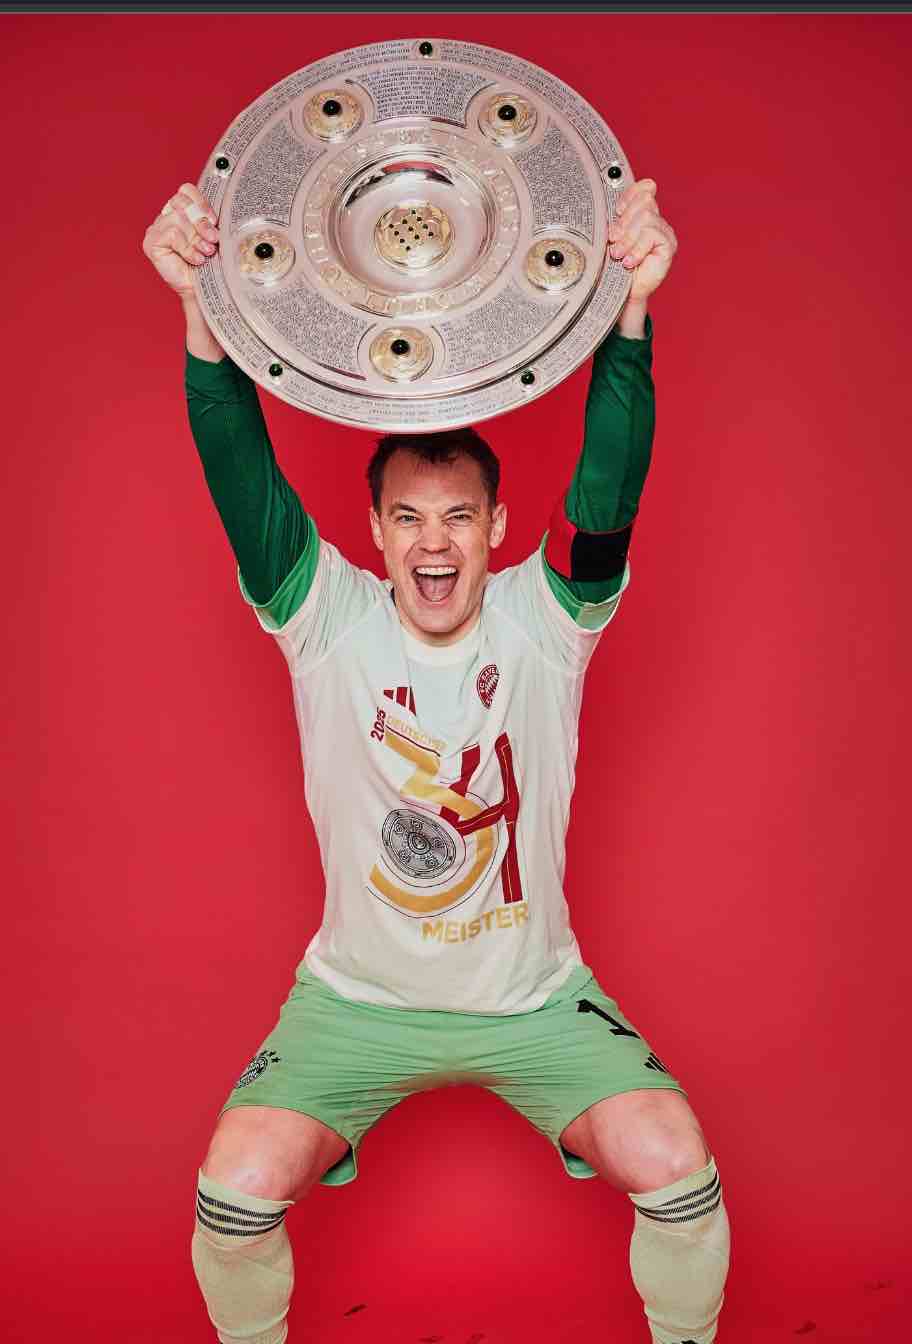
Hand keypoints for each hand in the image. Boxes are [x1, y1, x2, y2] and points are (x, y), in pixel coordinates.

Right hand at [142, 182, 220, 298]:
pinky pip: (172, 235)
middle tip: (213, 238)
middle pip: (182, 203)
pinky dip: (187, 248)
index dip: (201, 202)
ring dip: (196, 239)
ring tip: (205, 253)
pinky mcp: (151, 243)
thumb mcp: (212, 238)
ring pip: (178, 219)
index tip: (214, 219)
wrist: (202, 290)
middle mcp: (166, 218)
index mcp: (180, 213)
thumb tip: (216, 215)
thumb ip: (210, 222)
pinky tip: (195, 259)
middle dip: (201, 222)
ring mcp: (156, 230)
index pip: (186, 191)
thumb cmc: (208, 265)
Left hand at [609, 178, 677, 305]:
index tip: (617, 211)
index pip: (644, 189)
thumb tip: (613, 215)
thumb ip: (614, 223)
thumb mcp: (611, 240)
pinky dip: (637, 249)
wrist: (622, 294)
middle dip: (624, 222)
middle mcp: (655, 221)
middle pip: (644, 201)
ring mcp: (664, 232)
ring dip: (628, 238)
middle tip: (614, 242)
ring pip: (646, 218)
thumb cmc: (614, 267)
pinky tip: (630, 262)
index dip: (630, 195)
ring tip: (619, 255)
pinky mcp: (669, 246)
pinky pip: (652, 235)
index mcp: (642, 215)